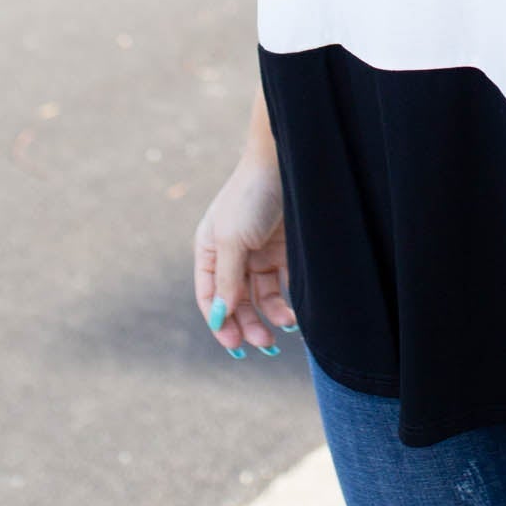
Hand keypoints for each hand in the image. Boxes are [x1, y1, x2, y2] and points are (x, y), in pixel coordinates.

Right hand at [193, 156, 294, 355]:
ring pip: (261, 296)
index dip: (221, 323)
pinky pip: (283, 284)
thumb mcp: (233, 239)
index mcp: (209, 251)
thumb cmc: (251, 196)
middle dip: (249, 324)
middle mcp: (231, 255)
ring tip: (288, 324)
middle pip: (237, 301)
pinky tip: (296, 313)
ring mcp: (258, 252)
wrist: (287, 161)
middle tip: (265, 343)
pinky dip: (288, 300)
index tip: (236, 344)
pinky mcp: (283, 249)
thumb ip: (227, 280)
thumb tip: (220, 318)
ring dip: (272, 315)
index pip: (210, 297)